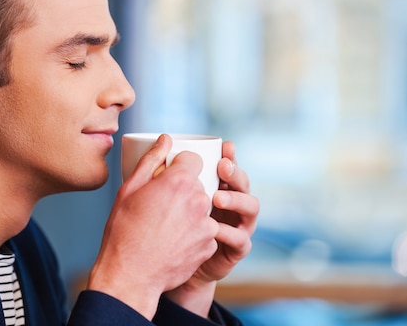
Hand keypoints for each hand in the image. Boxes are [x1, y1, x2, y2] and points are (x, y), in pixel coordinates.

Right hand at [88, 134, 219, 319]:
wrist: (131, 275)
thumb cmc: (123, 231)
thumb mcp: (129, 190)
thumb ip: (151, 160)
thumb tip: (166, 138)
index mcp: (179, 181)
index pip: (193, 159)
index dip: (180, 166)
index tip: (168, 176)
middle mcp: (198, 200)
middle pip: (198, 184)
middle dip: (183, 190)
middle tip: (161, 205)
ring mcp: (207, 224)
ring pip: (202, 207)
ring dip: (189, 212)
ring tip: (165, 226)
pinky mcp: (210, 244)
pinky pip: (205, 230)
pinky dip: (193, 233)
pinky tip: (173, 241)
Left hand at [165, 141, 259, 315]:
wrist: (168, 267)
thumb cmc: (161, 225)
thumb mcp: (155, 194)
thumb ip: (159, 166)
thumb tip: (164, 137)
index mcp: (216, 186)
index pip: (228, 166)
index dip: (230, 156)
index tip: (224, 146)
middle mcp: (231, 203)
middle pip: (243, 183)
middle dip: (235, 173)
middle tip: (222, 167)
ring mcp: (237, 225)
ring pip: (250, 207)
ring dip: (236, 200)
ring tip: (217, 198)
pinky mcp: (235, 250)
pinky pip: (241, 240)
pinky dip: (230, 233)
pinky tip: (215, 229)